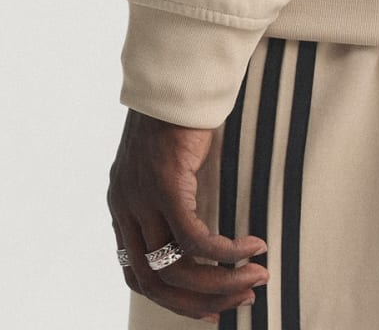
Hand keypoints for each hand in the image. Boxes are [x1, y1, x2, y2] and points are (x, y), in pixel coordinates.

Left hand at [107, 107, 269, 319]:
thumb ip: (171, 198)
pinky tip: (253, 248)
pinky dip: (226, 253)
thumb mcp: (167, 165)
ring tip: (256, 279)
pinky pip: (196, 239)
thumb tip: (200, 232)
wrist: (176, 73)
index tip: (209, 307)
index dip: (173, 298)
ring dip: (221, 282)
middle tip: (239, 302)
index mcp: (122, 207)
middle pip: (154, 282)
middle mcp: (125, 207)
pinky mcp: (165, 185)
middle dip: (198, 301)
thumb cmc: (179, 114)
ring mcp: (141, 197)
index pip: (136, 274)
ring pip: (177, 267)